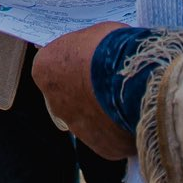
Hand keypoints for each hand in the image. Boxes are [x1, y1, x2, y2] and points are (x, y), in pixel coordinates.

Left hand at [32, 23, 135, 159]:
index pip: (54, 68)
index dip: (76, 63)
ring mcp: (78, 128)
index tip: (93, 59)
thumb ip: (87, 49)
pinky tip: (138, 116)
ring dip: (105, 112)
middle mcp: (55, 103)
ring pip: (89, 120)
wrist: (136, 79)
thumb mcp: (94, 35)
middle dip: (88, 91)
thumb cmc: (112, 48)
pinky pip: (111, 137)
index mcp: (45, 70)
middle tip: (112, 81)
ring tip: (131, 98)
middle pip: (69, 97)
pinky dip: (122, 129)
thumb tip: (94, 53)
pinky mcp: (103, 147)